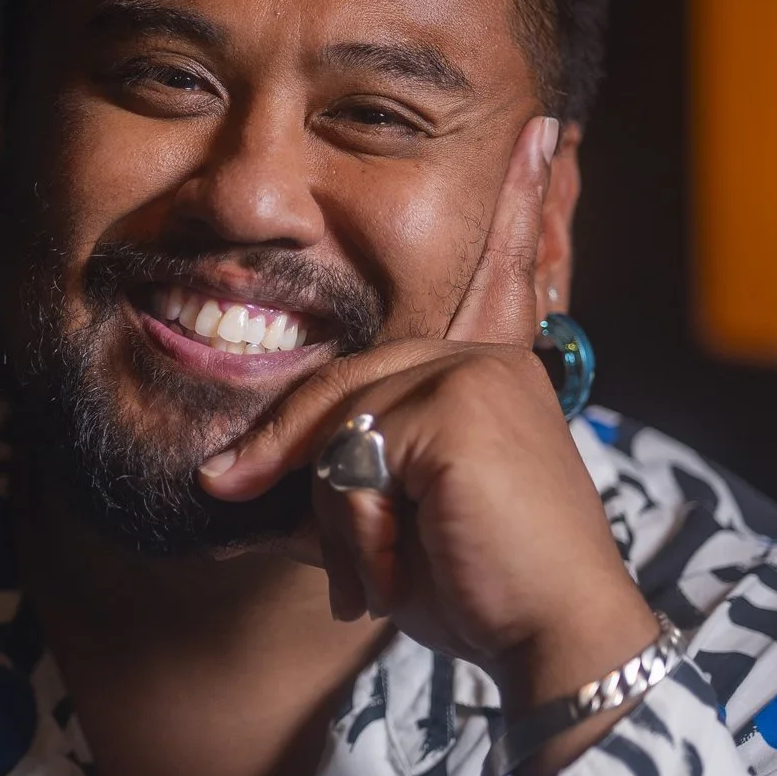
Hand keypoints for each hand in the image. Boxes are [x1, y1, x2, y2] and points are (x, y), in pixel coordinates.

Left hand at [198, 116, 658, 724]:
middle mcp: (492, 359)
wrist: (554, 643)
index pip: (494, 279)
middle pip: (345, 380)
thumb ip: (336, 477)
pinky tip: (390, 571)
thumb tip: (227, 477)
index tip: (540, 133)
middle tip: (222, 488)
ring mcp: (478, 377)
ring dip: (336, 519)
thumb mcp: (391, 520)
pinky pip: (349, 460)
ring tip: (370, 579)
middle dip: (285, 451)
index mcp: (494, 371)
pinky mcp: (460, 408)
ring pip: (339, 427)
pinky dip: (357, 529)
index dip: (519, 207)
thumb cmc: (482, 590)